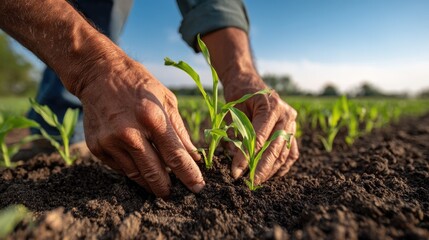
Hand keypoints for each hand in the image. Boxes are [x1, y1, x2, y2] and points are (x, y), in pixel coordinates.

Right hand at [78, 59, 204, 197]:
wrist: (98, 74)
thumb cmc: (138, 84)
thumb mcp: (166, 99)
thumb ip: (179, 130)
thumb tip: (193, 156)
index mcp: (152, 117)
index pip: (175, 155)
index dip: (188, 174)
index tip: (198, 187)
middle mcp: (130, 132)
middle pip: (154, 172)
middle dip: (167, 187)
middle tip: (174, 193)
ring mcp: (111, 141)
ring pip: (136, 174)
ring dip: (150, 182)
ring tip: (159, 184)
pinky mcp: (97, 147)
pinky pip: (120, 168)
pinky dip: (132, 169)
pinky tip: (139, 163)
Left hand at [223, 72, 299, 184]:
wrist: (248, 81)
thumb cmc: (239, 94)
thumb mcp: (232, 110)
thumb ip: (234, 132)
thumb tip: (234, 156)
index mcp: (271, 107)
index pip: (258, 139)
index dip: (246, 157)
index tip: (235, 172)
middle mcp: (286, 116)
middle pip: (275, 149)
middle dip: (261, 169)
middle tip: (249, 183)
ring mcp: (292, 124)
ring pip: (284, 153)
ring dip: (271, 170)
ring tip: (257, 181)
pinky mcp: (292, 131)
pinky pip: (291, 152)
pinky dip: (283, 165)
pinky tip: (272, 175)